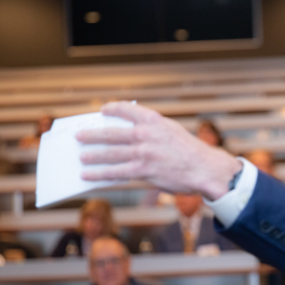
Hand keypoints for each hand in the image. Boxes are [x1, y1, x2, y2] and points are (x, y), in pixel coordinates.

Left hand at [76, 102, 241, 199]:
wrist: (204, 169)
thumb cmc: (189, 150)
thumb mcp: (171, 130)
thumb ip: (151, 129)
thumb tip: (128, 133)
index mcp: (153, 120)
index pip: (126, 109)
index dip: (112, 109)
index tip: (102, 111)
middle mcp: (145, 134)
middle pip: (111, 133)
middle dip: (92, 134)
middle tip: (79, 135)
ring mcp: (143, 153)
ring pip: (109, 153)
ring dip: (92, 155)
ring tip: (81, 156)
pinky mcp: (143, 171)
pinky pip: (115, 172)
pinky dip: (99, 174)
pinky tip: (89, 175)